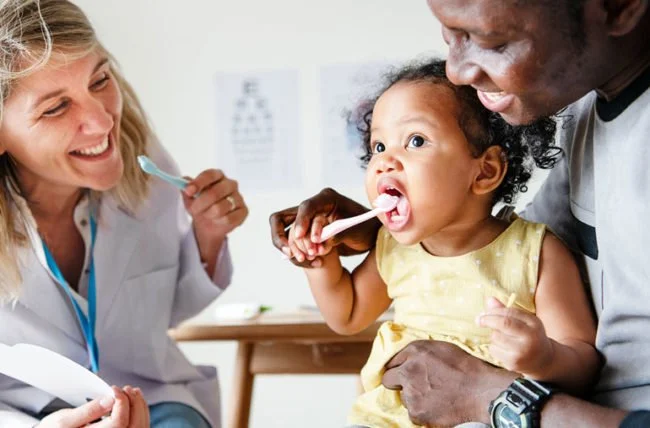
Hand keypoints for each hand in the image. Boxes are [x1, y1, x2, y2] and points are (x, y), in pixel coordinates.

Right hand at [37, 386, 148, 426]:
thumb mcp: (64, 420)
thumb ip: (89, 410)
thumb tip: (111, 399)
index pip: (118, 423)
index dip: (121, 402)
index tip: (114, 389)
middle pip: (133, 425)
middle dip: (134, 403)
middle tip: (126, 388)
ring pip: (139, 427)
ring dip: (139, 407)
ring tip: (132, 392)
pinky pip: (137, 427)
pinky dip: (140, 413)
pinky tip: (134, 402)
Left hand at [184, 169, 247, 239]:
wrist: (209, 224)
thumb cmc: (201, 206)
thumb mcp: (190, 198)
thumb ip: (186, 190)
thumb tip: (183, 184)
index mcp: (218, 176)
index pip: (210, 175)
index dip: (199, 182)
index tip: (188, 191)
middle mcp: (231, 184)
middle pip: (215, 192)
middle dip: (200, 203)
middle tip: (192, 210)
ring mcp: (239, 197)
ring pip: (220, 208)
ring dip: (208, 214)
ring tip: (206, 215)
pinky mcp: (243, 211)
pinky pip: (228, 218)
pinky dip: (218, 221)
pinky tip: (217, 220)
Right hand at [269, 188, 378, 267]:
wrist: (369, 236)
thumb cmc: (366, 228)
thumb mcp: (355, 231)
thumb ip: (338, 234)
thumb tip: (322, 243)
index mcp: (326, 199)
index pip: (306, 207)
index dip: (301, 221)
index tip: (299, 237)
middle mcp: (313, 208)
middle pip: (282, 218)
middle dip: (282, 237)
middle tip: (291, 253)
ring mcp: (307, 221)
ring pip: (285, 233)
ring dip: (293, 248)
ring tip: (309, 259)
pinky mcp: (306, 234)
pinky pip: (294, 245)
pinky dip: (300, 255)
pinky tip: (315, 263)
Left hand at [382, 340, 515, 425]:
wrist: (481, 392)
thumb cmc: (466, 368)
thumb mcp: (442, 348)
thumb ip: (420, 353)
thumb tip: (407, 359)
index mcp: (415, 351)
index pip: (392, 360)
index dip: (399, 367)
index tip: (403, 372)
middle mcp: (408, 369)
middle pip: (388, 379)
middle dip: (398, 382)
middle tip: (415, 385)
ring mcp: (410, 392)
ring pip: (403, 397)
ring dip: (413, 397)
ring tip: (434, 395)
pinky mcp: (415, 411)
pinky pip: (412, 412)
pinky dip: (422, 411)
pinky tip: (437, 406)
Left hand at [478, 297, 553, 377]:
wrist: (543, 361)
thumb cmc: (529, 336)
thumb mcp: (523, 322)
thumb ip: (506, 311)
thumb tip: (489, 299)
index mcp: (534, 323)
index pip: (511, 312)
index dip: (494, 310)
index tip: (485, 312)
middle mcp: (530, 337)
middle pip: (503, 323)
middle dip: (488, 319)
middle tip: (479, 320)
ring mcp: (522, 352)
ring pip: (496, 337)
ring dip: (494, 336)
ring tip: (502, 339)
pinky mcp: (513, 363)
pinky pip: (494, 350)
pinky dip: (494, 347)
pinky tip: (504, 349)